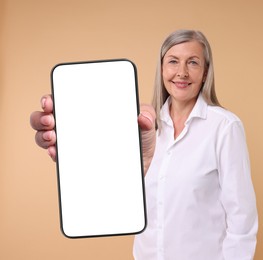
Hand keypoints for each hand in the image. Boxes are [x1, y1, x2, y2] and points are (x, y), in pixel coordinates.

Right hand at [30, 95, 156, 172]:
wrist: (142, 165)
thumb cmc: (140, 139)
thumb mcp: (146, 124)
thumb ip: (147, 115)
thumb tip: (141, 117)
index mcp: (90, 111)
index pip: (64, 101)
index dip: (51, 99)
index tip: (50, 101)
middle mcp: (77, 126)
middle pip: (46, 118)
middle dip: (41, 117)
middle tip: (51, 120)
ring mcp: (74, 143)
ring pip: (45, 137)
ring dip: (42, 135)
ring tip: (54, 136)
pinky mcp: (76, 161)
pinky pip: (57, 157)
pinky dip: (53, 153)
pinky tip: (56, 152)